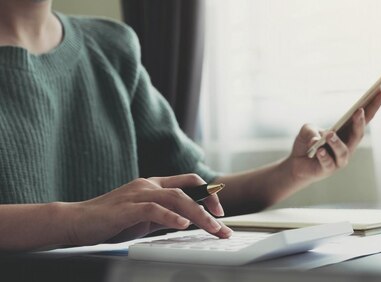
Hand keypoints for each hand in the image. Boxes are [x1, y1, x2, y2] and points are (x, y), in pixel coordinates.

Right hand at [64, 174, 231, 245]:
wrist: (75, 222)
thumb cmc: (110, 221)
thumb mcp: (144, 217)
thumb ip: (164, 215)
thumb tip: (188, 222)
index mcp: (153, 185)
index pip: (188, 182)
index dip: (208, 193)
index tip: (221, 211)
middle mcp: (148, 185)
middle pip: (187, 192)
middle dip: (209, 209)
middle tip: (223, 227)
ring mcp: (137, 194)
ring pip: (176, 198)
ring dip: (198, 215)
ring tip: (212, 228)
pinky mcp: (127, 207)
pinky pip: (153, 209)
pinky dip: (171, 216)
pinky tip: (183, 225)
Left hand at [288, 90, 380, 183]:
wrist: (297, 164)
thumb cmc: (307, 144)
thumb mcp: (307, 130)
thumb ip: (311, 130)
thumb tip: (316, 140)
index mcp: (347, 132)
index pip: (364, 117)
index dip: (374, 105)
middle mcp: (347, 146)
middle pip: (358, 134)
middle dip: (360, 123)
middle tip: (359, 111)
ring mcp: (339, 160)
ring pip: (343, 151)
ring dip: (337, 142)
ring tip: (329, 134)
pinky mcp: (328, 170)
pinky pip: (328, 163)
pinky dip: (324, 156)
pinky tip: (319, 150)